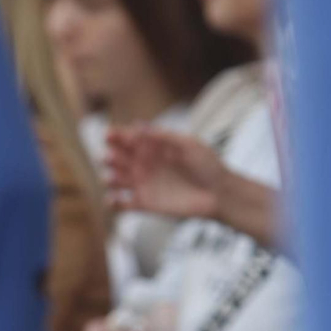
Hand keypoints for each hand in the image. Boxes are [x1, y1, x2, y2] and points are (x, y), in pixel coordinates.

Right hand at [105, 123, 225, 221]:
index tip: (109, 134)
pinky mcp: (145, 204)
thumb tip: (138, 125)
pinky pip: (121, 204)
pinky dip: (113, 202)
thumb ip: (164, 136)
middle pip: (117, 159)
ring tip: (113, 178)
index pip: (128, 140)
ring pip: (115, 180)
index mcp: (153, 148)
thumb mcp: (189, 144)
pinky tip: (114, 198)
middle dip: (110, 157)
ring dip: (109, 178)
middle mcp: (144, 165)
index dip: (116, 136)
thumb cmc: (208, 166)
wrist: (221, 194)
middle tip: (111, 157)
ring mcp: (143, 184)